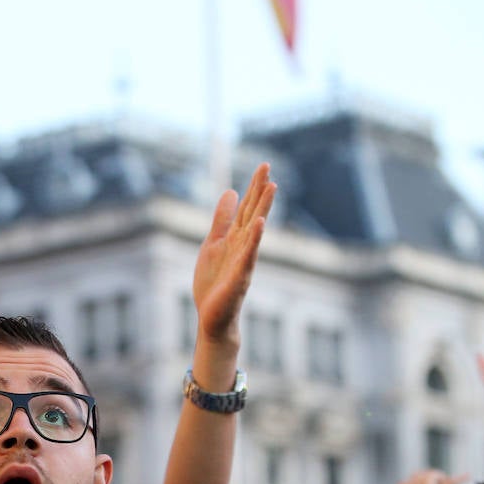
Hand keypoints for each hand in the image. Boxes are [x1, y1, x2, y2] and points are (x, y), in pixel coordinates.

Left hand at [192, 163, 276, 347]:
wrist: (212, 318)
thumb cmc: (214, 283)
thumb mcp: (212, 244)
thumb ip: (221, 220)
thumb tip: (230, 192)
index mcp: (235, 239)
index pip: (247, 209)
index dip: (254, 188)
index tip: (264, 165)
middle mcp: (243, 247)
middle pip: (254, 214)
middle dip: (261, 192)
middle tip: (268, 168)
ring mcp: (243, 262)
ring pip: (255, 232)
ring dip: (263, 209)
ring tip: (271, 188)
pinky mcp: (239, 278)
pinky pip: (248, 256)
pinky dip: (254, 241)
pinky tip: (260, 225)